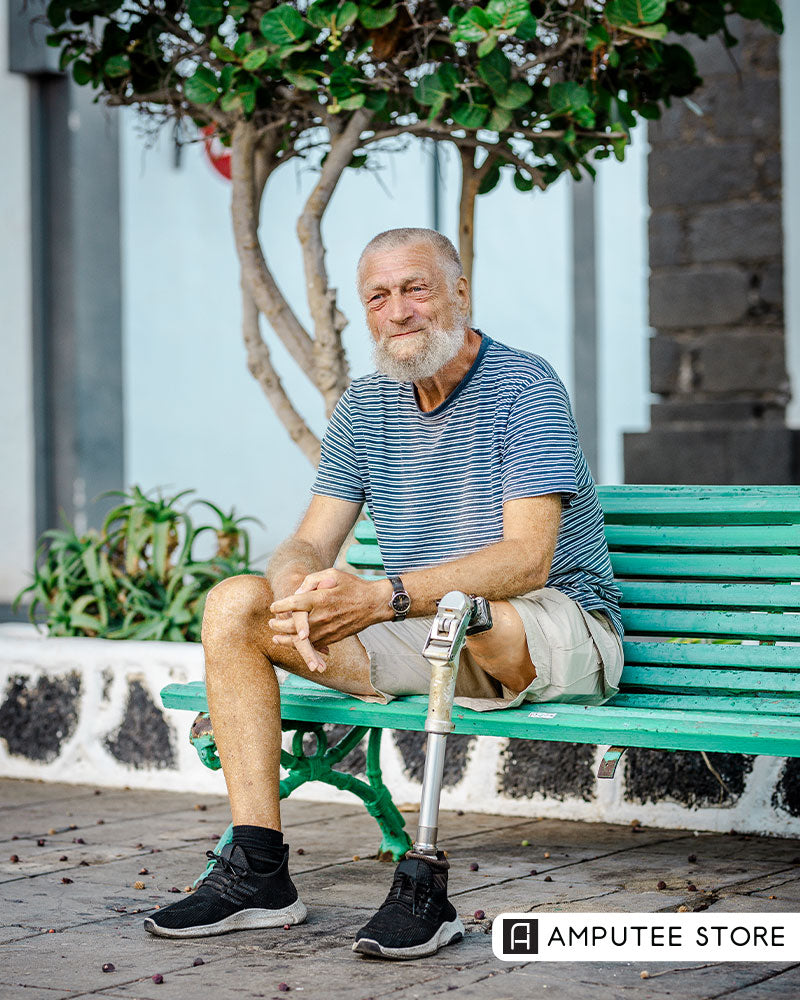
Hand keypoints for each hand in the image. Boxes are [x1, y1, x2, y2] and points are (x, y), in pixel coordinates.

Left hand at [269, 569, 389, 661]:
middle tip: (270, 623)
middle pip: (292, 625)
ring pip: (300, 640)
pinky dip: (301, 646)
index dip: (280, 605)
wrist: (374, 604)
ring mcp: (327, 629)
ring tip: (276, 637)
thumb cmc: (353, 586)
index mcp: (320, 598)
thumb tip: (297, 592)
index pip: (293, 603)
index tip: (273, 606)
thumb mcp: (333, 573)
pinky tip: (293, 644)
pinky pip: (313, 645)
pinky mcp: (332, 638)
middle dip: (278, 625)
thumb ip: (313, 580)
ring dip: (285, 640)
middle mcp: (321, 616)